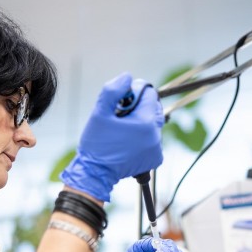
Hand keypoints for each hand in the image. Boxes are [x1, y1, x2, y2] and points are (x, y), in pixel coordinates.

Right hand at [60, 72, 164, 201]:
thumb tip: (127, 78)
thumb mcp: (99, 113)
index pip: (150, 94)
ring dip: (141, 122)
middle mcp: (155, 136)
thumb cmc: (96, 144)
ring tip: (122, 130)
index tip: (121, 99)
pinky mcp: (155, 158)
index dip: (135, 92)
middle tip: (121, 114)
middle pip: (154, 108)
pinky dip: (143, 137)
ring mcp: (156, 149)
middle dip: (139, 107)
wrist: (95, 173)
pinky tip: (127, 141)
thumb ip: (113, 91)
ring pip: (153, 123)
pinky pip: (152, 139)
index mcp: (145, 122)